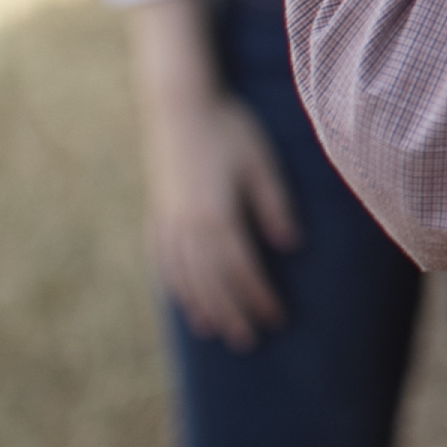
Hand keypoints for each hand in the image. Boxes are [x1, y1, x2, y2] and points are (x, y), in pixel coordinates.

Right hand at [130, 0, 297, 348]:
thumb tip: (289, 245)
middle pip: (212, 283)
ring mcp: (168, 222)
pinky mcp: (157, 214)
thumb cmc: (230, 128)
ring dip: (203, 307)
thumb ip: (274, 204)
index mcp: (217, 215)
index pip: (242, 270)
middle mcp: (187, 227)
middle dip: (233, 313)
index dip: (259, 297)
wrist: (179, 106)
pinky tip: (184, 301)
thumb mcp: (261, 162)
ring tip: (218, 332)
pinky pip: (164, 262)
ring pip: (185, 278)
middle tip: (250, 340)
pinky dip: (175, 286)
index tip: (277, 317)